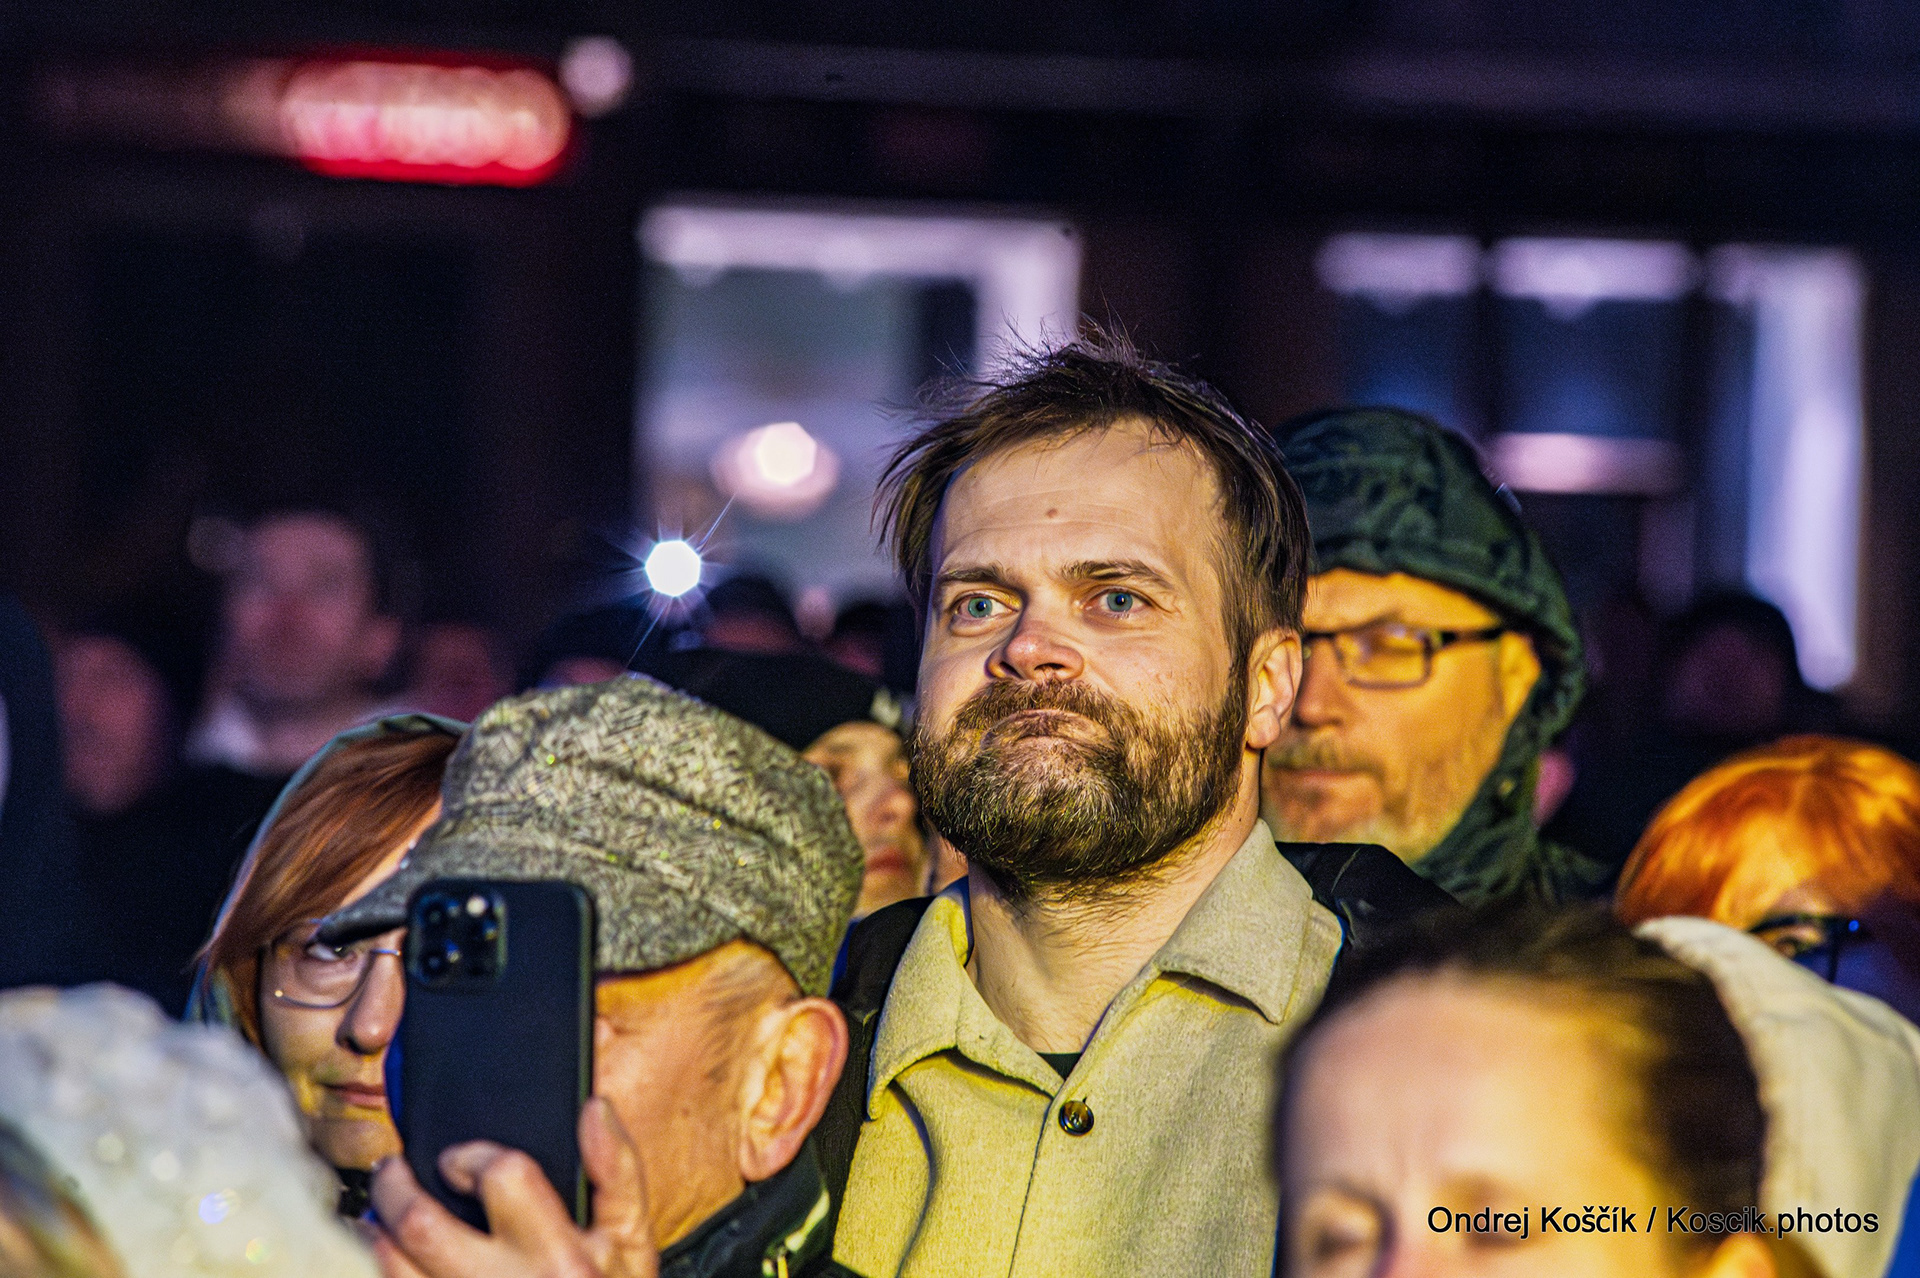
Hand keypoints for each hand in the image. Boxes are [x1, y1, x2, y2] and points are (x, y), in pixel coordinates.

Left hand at [368, 1097, 657, 1277]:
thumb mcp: (632, 1242)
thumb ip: (617, 1172)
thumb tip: (593, 1109)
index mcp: (558, 1257)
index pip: (503, 1178)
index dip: (473, 1156)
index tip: (460, 1161)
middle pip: (421, 1223)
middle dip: (396, 1186)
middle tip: (393, 1170)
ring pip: (388, 1266)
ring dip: (376, 1233)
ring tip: (381, 1216)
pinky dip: (376, 1268)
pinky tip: (387, 1258)